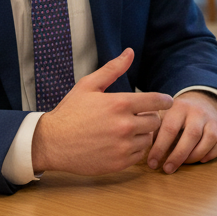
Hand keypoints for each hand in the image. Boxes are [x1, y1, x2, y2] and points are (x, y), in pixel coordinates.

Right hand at [31, 49, 172, 175]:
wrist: (51, 143)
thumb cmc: (70, 112)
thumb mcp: (88, 86)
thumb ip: (112, 69)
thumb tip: (130, 52)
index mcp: (119, 104)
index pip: (157, 101)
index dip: (164, 101)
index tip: (165, 102)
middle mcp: (125, 125)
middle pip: (156, 121)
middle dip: (149, 117)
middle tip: (136, 116)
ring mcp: (122, 146)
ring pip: (148, 139)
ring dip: (141, 134)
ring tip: (125, 131)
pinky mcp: (119, 163)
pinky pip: (139, 155)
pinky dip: (134, 149)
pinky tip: (120, 144)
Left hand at [147, 90, 216, 173]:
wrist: (201, 101)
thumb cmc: (177, 114)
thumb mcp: (163, 114)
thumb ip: (153, 128)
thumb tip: (140, 146)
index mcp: (179, 107)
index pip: (170, 129)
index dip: (160, 148)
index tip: (152, 163)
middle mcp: (198, 112)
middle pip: (191, 135)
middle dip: (178, 156)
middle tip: (167, 169)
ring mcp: (212, 120)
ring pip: (209, 139)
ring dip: (195, 155)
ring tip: (183, 164)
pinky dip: (212, 154)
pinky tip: (201, 160)